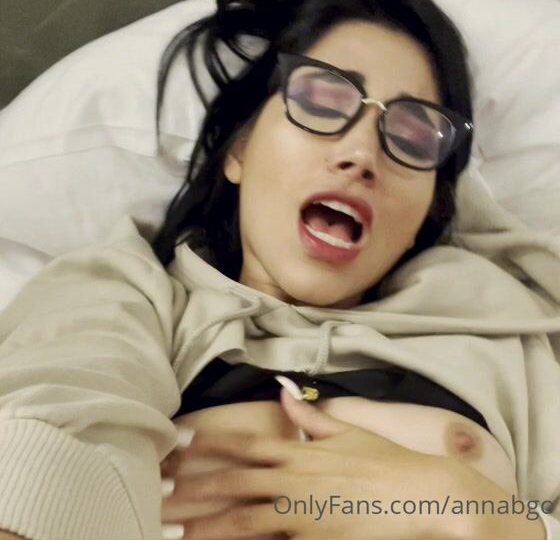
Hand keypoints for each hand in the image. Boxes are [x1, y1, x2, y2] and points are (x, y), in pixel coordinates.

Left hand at [161, 388, 544, 539]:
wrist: (422, 494)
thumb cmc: (387, 463)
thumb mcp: (350, 431)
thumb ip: (312, 416)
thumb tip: (285, 393)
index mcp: (301, 452)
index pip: (246, 445)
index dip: (209, 444)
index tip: (178, 443)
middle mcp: (295, 481)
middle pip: (233, 483)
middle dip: (192, 488)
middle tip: (157, 493)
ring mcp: (303, 515)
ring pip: (243, 519)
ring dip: (205, 524)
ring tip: (172, 529)